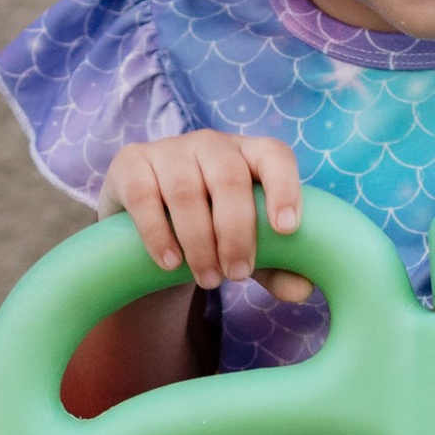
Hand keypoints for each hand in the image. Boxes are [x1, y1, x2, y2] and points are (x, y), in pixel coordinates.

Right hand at [101, 134, 312, 302]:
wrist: (147, 219)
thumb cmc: (211, 227)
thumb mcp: (246, 244)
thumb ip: (277, 265)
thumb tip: (303, 290)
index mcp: (250, 154)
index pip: (275, 156)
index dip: (285, 188)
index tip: (287, 229)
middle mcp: (211, 143)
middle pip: (229, 178)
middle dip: (236, 232)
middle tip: (237, 275)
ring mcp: (169, 149)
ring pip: (186, 190)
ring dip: (199, 242)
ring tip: (208, 279)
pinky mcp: (131, 163)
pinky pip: (144, 196)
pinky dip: (158, 234)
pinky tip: (170, 263)